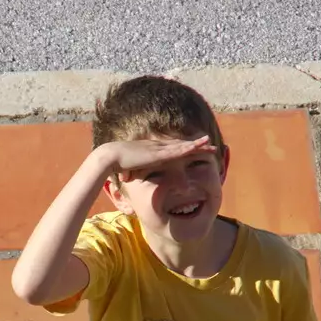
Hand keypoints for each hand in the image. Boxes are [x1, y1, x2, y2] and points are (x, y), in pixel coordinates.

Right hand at [87, 135, 217, 178]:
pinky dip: (190, 147)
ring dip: (196, 144)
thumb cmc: (115, 164)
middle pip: (180, 145)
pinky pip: (178, 150)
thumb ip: (128, 173)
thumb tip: (124, 178)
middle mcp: (157, 147)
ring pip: (182, 146)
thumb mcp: (126, 170)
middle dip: (194, 144)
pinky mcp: (159, 154)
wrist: (110, 157)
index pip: (171, 149)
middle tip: (208, 143)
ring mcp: (159, 149)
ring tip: (210, 142)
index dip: (183, 148)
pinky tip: (199, 146)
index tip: (192, 148)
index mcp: (151, 151)